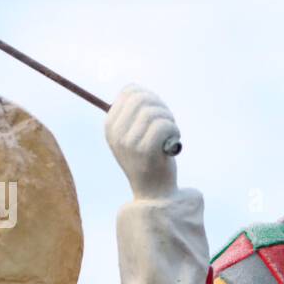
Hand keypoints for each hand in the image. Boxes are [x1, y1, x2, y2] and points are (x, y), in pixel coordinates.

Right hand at [105, 84, 180, 199]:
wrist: (154, 193)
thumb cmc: (149, 160)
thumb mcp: (133, 136)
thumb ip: (132, 114)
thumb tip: (136, 90)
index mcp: (110, 126)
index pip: (130, 91)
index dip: (150, 96)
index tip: (157, 112)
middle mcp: (116, 133)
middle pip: (142, 98)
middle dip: (161, 106)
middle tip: (167, 121)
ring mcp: (128, 142)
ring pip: (154, 112)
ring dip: (169, 120)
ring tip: (171, 133)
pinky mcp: (145, 151)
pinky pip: (163, 125)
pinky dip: (174, 130)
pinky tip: (173, 141)